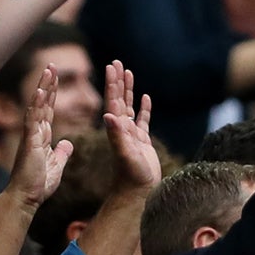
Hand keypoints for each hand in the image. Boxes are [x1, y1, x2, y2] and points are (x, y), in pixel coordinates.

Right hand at [7, 66, 72, 207]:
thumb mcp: (56, 166)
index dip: (51, 93)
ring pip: (37, 106)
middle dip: (47, 83)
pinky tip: (40, 91)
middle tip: (52, 65)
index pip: (48, 110)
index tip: (55, 77)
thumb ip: (61, 153)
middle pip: (42, 103)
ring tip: (48, 70)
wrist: (25, 198)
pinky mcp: (29, 142)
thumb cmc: (38, 185)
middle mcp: (35, 132)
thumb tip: (67, 143)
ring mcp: (30, 136)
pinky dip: (36, 105)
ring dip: (43, 87)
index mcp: (42, 137)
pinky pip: (33, 119)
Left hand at [100, 60, 158, 190]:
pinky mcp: (142, 142)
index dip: (112, 83)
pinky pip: (143, 120)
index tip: (110, 66)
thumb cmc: (131, 176)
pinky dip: (144, 108)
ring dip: (129, 90)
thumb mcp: (124, 154)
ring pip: (130, 107)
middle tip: (116, 61)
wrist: (137, 193)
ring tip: (128, 72)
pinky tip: (146, 97)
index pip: (113, 101)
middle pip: (120, 99)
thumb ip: (117, 135)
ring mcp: (132, 135)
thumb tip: (108, 114)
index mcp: (117, 128)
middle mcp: (122, 129)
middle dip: (118, 80)